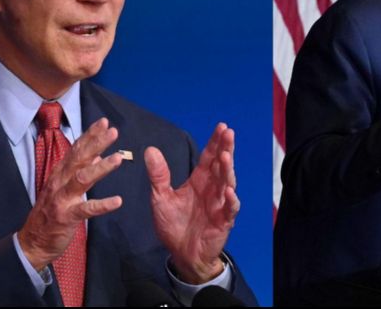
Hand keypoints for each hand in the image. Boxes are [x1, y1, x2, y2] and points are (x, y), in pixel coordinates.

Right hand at [17, 118, 123, 270]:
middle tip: (113, 132)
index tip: (104, 122)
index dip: (89, 135)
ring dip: (101, 167)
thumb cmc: (52, 212)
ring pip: (82, 179)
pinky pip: (86, 209)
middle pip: (79, 159)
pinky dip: (102, 205)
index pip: (76, 149)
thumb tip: (96, 154)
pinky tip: (117, 201)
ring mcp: (62, 199)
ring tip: (118, 158)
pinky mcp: (66, 217)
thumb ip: (79, 170)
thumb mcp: (64, 187)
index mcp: (60, 173)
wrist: (34, 242)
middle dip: (96, 144)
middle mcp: (60, 182)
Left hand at [145, 123, 238, 283]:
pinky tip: (228, 192)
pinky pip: (230, 209)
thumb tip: (149, 149)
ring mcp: (220, 204)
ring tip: (226, 157)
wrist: (181, 253)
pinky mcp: (223, 221)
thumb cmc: (174, 224)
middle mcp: (212, 189)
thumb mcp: (160, 197)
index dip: (216, 142)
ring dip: (228, 170)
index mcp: (199, 180)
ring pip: (227, 183)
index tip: (221, 126)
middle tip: (228, 133)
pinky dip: (231, 200)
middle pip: (222, 165)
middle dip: (226, 149)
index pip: (209, 157)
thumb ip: (158, 175)